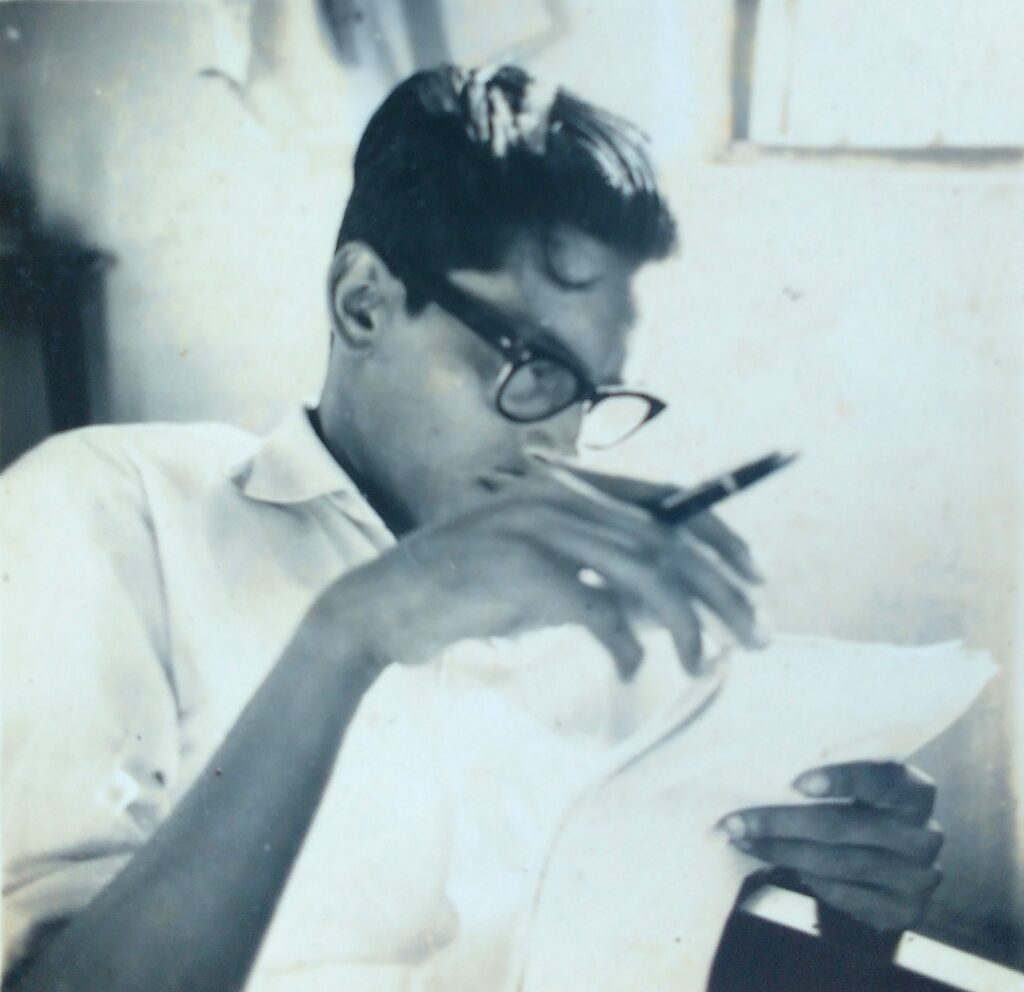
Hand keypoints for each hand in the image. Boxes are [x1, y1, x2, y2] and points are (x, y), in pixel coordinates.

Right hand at [320, 462, 763, 676]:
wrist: (384, 604)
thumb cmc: (467, 589)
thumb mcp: (542, 572)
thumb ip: (597, 572)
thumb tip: (669, 603)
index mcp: (568, 487)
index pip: (667, 500)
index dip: (721, 536)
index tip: (756, 576)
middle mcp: (559, 497)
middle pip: (668, 539)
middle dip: (721, 590)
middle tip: (755, 635)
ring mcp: (538, 528)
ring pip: (643, 571)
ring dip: (683, 624)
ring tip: (699, 664)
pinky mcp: (518, 569)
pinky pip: (595, 608)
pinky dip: (622, 645)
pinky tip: (628, 671)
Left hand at [722, 761, 942, 931]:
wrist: (895, 861)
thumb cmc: (862, 808)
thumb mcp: (858, 787)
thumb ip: (830, 776)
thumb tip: (764, 770)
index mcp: (914, 792)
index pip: (882, 778)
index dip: (841, 779)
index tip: (796, 782)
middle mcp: (923, 834)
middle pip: (845, 826)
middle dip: (782, 822)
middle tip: (737, 820)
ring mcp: (918, 877)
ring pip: (838, 862)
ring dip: (781, 851)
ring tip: (743, 839)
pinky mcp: (903, 910)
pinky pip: (843, 893)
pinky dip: (804, 877)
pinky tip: (776, 862)